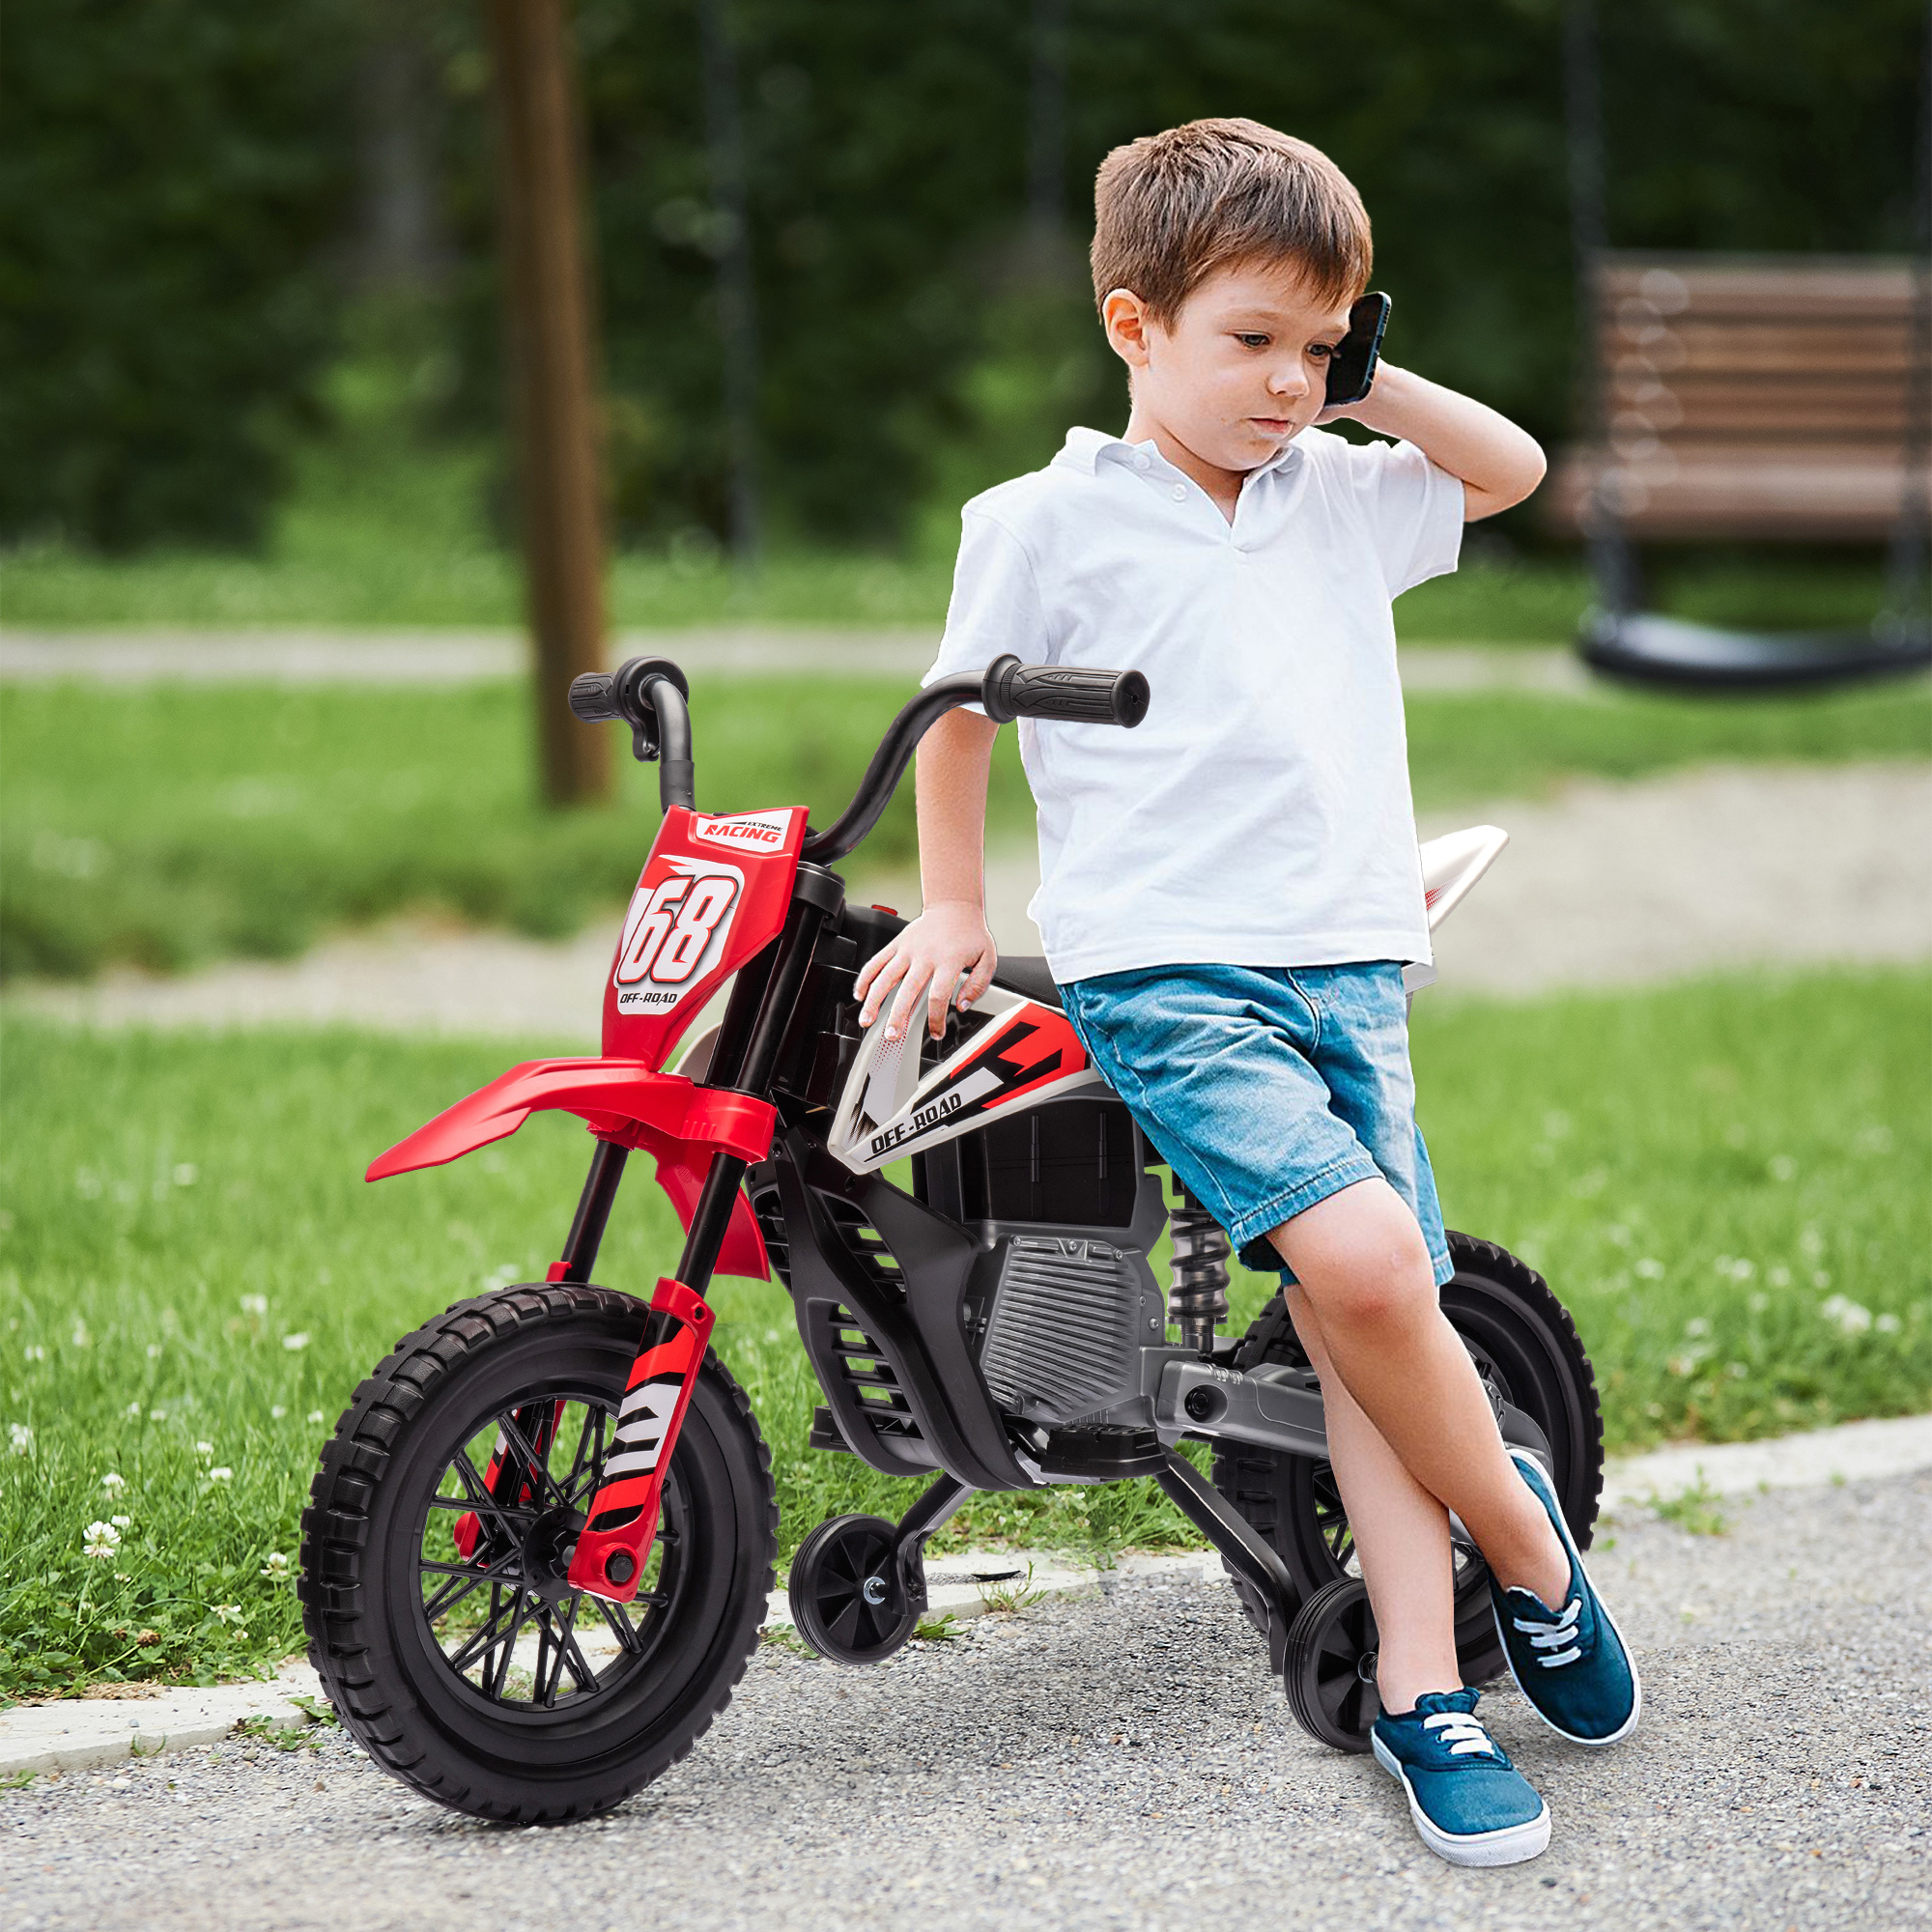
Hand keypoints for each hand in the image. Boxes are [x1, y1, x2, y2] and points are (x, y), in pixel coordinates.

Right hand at [853, 900, 997, 1041]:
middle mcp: (925, 955)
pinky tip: (860, 995)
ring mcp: (907, 949)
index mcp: (948, 961)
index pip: (938, 996)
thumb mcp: (987, 959)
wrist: (954, 905)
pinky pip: (876, 962)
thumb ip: (978, 985)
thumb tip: (962, 1006)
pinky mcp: (896, 944)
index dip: (936, 1018)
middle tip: (892, 1035)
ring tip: (866, 1020)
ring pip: (885, 977)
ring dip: (874, 1001)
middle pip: (907, 990)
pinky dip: (865, 979)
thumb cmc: (970, 934)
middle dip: (898, 1016)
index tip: (936, 1033)